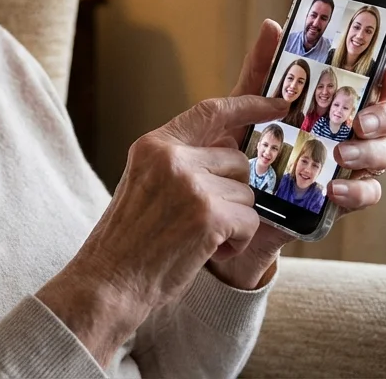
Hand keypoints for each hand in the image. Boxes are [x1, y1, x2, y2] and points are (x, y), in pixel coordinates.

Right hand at [36, 91, 288, 364]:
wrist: (108, 282)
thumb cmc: (129, 240)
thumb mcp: (146, 182)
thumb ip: (183, 159)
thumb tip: (231, 144)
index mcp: (154, 145)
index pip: (210, 113)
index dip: (249, 105)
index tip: (277, 104)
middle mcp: (172, 157)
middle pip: (236, 160)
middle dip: (231, 191)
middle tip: (200, 218)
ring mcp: (191, 184)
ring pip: (246, 194)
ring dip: (233, 221)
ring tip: (196, 237)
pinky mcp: (209, 215)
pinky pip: (249, 221)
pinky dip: (237, 241)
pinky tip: (207, 251)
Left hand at [206, 19, 385, 289]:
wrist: (224, 197)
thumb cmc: (240, 145)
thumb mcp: (245, 103)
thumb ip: (262, 67)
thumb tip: (272, 25)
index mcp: (332, 105)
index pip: (373, 86)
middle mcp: (347, 132)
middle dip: (383, 117)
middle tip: (360, 121)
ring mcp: (348, 166)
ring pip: (383, 155)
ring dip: (369, 153)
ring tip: (342, 155)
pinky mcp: (340, 199)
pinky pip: (366, 194)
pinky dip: (357, 191)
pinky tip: (335, 189)